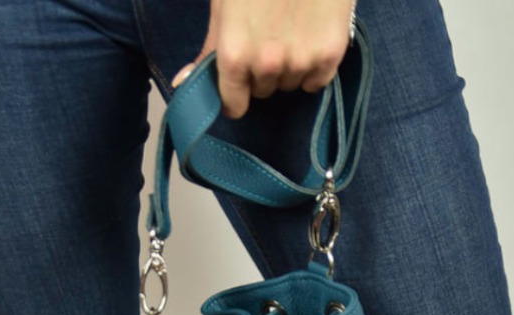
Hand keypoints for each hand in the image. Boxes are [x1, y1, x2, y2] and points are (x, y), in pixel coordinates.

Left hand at [170, 0, 355, 118]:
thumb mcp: (225, 4)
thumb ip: (211, 47)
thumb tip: (183, 83)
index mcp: (234, 54)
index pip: (232, 106)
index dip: (235, 94)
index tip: (240, 82)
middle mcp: (266, 65)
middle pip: (262, 92)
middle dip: (262, 71)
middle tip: (269, 33)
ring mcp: (300, 62)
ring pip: (289, 85)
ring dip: (289, 66)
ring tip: (291, 26)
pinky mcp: (329, 55)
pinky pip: (316, 81)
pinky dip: (314, 65)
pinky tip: (311, 33)